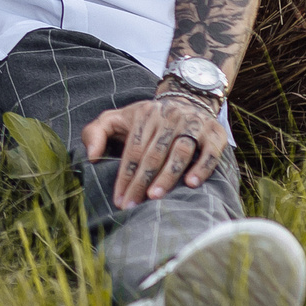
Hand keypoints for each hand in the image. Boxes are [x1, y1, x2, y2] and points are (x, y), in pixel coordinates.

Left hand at [83, 90, 228, 207]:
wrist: (187, 100)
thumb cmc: (146, 119)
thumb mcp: (116, 118)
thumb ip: (95, 132)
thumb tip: (91, 156)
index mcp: (144, 116)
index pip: (133, 149)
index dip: (125, 176)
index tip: (119, 199)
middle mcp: (169, 118)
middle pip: (154, 154)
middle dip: (141, 181)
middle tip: (132, 204)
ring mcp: (193, 125)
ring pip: (180, 152)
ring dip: (168, 175)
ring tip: (155, 197)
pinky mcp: (214, 134)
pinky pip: (209, 153)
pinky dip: (201, 168)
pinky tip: (191, 184)